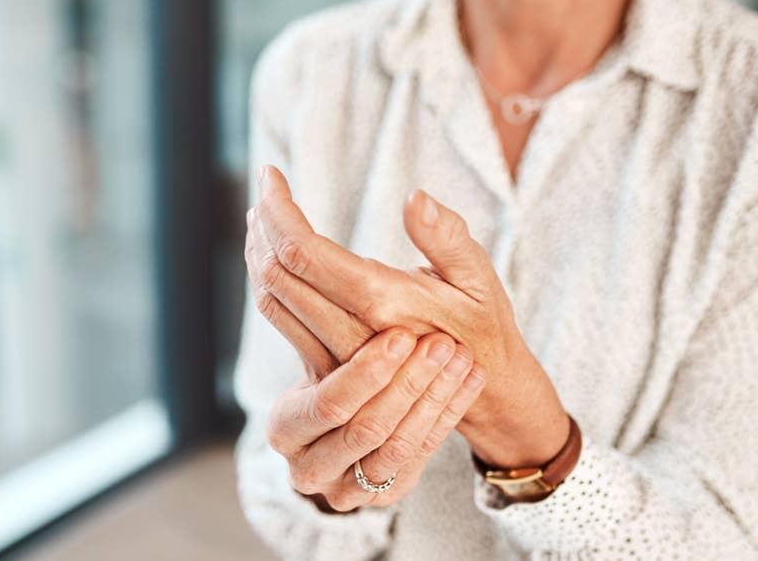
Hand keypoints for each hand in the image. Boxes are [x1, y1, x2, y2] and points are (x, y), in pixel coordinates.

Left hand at [248, 165, 568, 467]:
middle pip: (277, 273)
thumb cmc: (482, 324)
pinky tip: (273, 252)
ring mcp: (335, 355)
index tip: (270, 172)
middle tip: (265, 184)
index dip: (278, 209)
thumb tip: (415, 198)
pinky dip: (269, 278)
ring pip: (272, 299)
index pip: (304, 252)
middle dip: (262, 224)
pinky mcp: (329, 365)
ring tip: (261, 212)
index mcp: (383, 303)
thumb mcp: (479, 276)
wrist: (480, 393)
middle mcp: (350, 333)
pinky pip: (282, 318)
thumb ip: (447, 237)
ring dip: (257, 251)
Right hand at [266, 328, 484, 511]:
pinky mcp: (387, 493)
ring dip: (435, 397)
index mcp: (285, 428)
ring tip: (460, 355)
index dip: (367, 372)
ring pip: (400, 446)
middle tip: (442, 342)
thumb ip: (319, 322)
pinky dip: (450, 413)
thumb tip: (304, 264)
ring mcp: (348, 489)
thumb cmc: (333, 368)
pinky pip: (425, 454)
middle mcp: (310, 468)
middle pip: (366, 428)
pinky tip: (471, 377)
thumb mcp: (321, 351)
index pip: (328, 403)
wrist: (353, 414)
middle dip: (409, 383)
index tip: (402, 334)